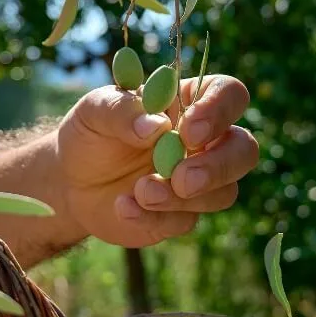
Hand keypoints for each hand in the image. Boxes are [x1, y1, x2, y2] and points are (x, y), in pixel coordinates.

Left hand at [55, 75, 258, 248]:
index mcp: (188, 102)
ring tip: (140, 192)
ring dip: (182, 198)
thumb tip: (155, 127)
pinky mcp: (182, 215)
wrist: (70, 182)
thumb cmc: (89, 134)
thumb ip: (120, 111)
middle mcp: (204, 141)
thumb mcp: (94, 111)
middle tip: (181, 178)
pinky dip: (154, 218)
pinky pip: (186, 222)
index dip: (220, 110)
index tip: (189, 131)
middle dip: (219, 166)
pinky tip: (124, 207)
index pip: (230, 94)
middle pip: (245, 149)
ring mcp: (198, 180)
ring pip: (224, 192)